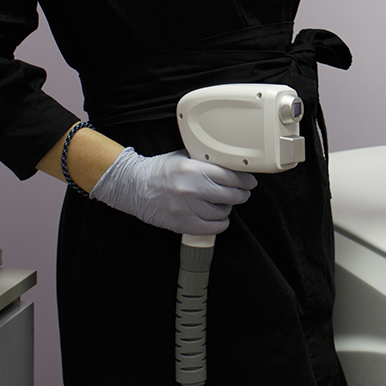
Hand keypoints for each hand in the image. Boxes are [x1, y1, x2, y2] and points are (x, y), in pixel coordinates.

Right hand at [89, 148, 257, 234]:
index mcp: (193, 169)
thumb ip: (206, 162)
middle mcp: (191, 189)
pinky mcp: (182, 224)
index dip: (245, 180)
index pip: (230, 176)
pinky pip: (212, 228)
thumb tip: (231, 165)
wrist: (135, 187)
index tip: (250, 182)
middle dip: (241, 194)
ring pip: (222, 212)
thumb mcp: (184, 157)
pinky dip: (220, 223)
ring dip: (227, 208)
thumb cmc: (161, 171)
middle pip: (230, 195)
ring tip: (223, 203)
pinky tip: (218, 217)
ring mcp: (187, 208)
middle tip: (242, 193)